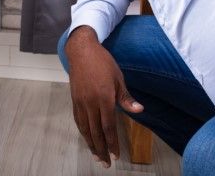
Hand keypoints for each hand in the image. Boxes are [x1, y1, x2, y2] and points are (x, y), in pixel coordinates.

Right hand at [65, 26, 143, 167]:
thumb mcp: (118, 78)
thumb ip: (126, 97)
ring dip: (91, 144)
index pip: (108, 127)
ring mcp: (80, 102)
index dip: (112, 143)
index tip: (116, 156)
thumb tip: (139, 110)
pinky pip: (78, 120)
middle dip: (102, 149)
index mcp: (104, 98)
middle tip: (106, 164)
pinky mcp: (74, 99)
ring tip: (96, 156)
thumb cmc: (103, 63)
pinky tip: (87, 138)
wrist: (81, 51)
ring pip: (85, 128)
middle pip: (95, 132)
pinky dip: (83, 131)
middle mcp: (90, 103)